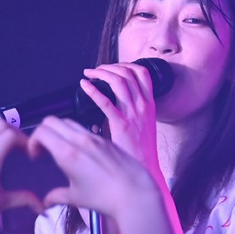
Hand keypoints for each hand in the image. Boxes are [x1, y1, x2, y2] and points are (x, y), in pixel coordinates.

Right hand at [29, 116, 159, 224]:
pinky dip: (75, 135)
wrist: (135, 193)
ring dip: (59, 131)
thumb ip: (57, 196)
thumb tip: (45, 203)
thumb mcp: (76, 198)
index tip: (36, 156)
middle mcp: (79, 139)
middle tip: (44, 150)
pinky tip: (81, 153)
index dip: (33, 141)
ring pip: (68, 122)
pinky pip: (85, 129)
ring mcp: (94, 137)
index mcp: (67, 152)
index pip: (41, 131)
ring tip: (62, 150)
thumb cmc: (104, 198)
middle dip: (43, 132)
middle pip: (52, 121)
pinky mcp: (107, 140)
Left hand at [79, 61, 162, 180]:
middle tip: (95, 70)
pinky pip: (106, 102)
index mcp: (149, 104)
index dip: (125, 64)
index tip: (111, 67)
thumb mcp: (144, 124)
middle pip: (128, 73)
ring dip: (101, 74)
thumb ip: (134, 110)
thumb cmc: (142, 150)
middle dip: (108, 67)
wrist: (146, 168)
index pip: (142, 73)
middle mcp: (143, 106)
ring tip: (89, 74)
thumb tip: (117, 100)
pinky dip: (93, 90)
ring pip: (119, 82)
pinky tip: (84, 86)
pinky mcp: (122, 125)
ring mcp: (134, 115)